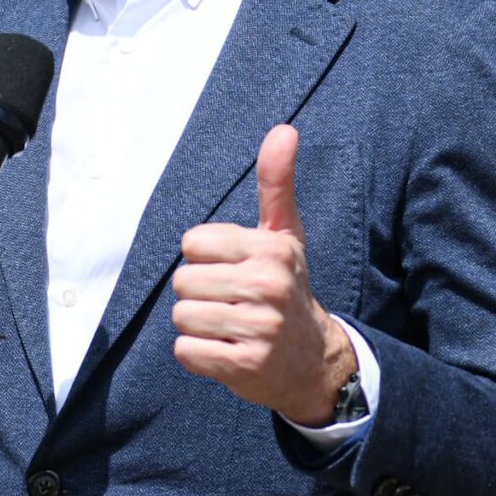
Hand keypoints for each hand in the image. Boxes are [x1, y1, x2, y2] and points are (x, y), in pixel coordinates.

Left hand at [172, 125, 352, 426]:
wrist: (314, 361)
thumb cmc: (286, 287)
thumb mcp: (284, 235)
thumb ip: (276, 183)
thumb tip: (283, 129)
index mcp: (272, 249)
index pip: (192, 244)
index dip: (205, 259)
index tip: (234, 271)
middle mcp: (268, 287)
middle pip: (183, 282)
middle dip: (199, 295)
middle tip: (232, 303)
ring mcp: (259, 330)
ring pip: (182, 317)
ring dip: (198, 326)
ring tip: (230, 327)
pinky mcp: (244, 367)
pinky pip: (186, 351)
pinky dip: (199, 355)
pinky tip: (228, 352)